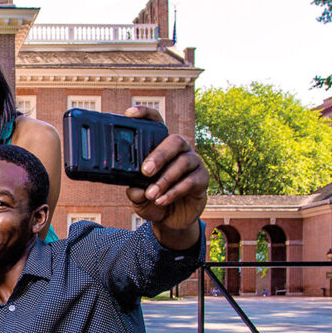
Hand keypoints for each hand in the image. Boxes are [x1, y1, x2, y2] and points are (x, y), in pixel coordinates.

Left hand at [123, 107, 207, 238]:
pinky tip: (161, 200)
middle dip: (160, 155)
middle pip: (175, 141)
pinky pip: (191, 181)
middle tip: (146, 171)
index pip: (156, 124)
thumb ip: (134, 190)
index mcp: (161, 146)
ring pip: (183, 162)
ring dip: (165, 179)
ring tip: (151, 194)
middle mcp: (179, 149)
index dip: (145, 114)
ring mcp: (193, 163)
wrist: (171, 219)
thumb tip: (134, 188)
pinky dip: (174, 192)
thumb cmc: (153, 199)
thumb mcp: (138, 196)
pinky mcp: (202, 179)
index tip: (129, 113)